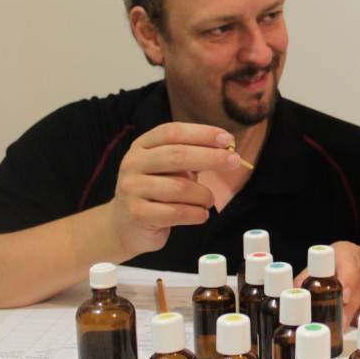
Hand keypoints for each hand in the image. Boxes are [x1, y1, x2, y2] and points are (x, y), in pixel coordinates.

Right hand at [108, 122, 242, 256]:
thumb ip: (191, 157)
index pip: (173, 132)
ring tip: (209, 200)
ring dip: (204, 195)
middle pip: (177, 155)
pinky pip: (176, 212)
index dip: (202, 133)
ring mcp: (132, 189)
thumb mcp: (169, 168)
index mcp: (142, 146)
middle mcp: (133, 163)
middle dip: (211, 157)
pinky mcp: (137, 214)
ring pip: (179, 187)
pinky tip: (201, 214)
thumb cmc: (155, 191)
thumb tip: (227, 151)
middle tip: (235, 162)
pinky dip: (196, 214)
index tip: (228, 140)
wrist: (124, 225)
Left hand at [293, 241, 359, 325]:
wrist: (342, 273)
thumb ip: (302, 284)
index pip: (348, 259)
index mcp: (344, 252)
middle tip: (344, 321)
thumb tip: (291, 298)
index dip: (347, 278)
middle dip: (355, 303)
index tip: (344, 294)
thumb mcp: (311, 276)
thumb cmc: (326, 275)